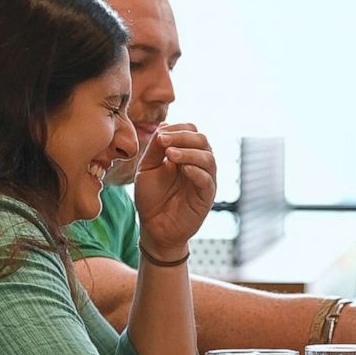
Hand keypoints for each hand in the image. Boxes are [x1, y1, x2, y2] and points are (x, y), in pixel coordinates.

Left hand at [135, 123, 215, 254]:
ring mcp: (204, 180)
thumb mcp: (147, 168)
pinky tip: (183, 170)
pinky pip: (208, 180)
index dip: (177, 129)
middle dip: (183, 137)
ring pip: (208, 158)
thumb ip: (155, 149)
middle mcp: (198, 165)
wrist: (154, 227)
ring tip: (170, 154)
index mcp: (186, 154)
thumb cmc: (151, 198)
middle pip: (202, 140)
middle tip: (163, 141)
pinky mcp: (206, 197)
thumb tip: (164, 126)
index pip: (191, 132)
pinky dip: (197, 171)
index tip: (159, 134)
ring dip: (189, 152)